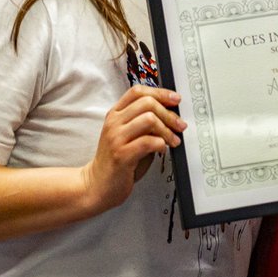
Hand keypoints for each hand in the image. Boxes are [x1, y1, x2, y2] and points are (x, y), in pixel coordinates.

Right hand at [80, 85, 185, 211]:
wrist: (97, 185)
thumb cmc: (116, 161)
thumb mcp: (128, 135)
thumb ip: (143, 123)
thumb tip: (171, 115)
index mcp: (115, 114)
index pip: (137, 91)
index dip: (160, 92)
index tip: (175, 99)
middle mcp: (114, 123)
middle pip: (147, 103)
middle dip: (169, 113)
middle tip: (180, 125)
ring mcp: (116, 138)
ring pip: (149, 119)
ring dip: (167, 130)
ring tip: (173, 140)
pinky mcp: (121, 155)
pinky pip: (148, 142)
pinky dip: (161, 144)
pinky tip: (161, 150)